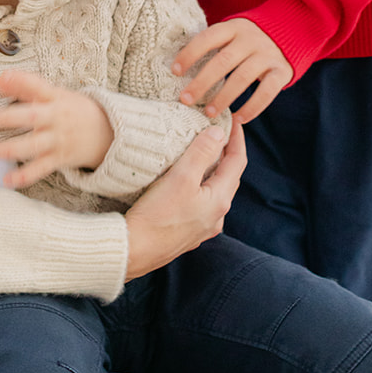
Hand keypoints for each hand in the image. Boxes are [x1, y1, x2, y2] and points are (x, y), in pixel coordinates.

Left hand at [0, 70, 113, 188]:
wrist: (109, 133)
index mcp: (55, 98)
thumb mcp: (57, 94)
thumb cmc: (74, 110)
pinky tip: (8, 180)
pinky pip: (40, 169)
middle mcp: (56, 118)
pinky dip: (24, 176)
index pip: (38, 86)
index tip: (2, 79)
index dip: (21, 81)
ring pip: (33, 145)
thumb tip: (1, 80)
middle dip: (8, 118)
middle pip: (32, 116)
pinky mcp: (59, 159)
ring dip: (10, 149)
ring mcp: (58, 140)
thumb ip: (29, 87)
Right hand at [124, 121, 245, 279]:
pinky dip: (198, 188)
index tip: (233, 121)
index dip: (237, 139)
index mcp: (220, 201)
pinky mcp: (186, 234)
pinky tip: (184, 185)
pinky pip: (200, 205)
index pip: (238, 162)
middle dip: (225, 154)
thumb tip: (219, 133)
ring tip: (199, 155)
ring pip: (213, 192)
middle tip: (216, 133)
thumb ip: (202, 153)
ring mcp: (202, 228)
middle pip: (228, 178)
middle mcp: (216, 216)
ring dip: (210, 172)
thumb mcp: (181, 177)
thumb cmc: (158, 215)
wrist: (133, 251)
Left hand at [173, 19, 291, 123]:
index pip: (207, 38)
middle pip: (222, 62)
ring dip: (223, 98)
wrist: (291, 31)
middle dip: (202, 82)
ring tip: (209, 112)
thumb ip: (214, 45)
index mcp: (233, 27)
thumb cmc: (249, 38)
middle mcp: (250, 39)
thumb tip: (179, 66)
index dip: (189, 54)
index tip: (174, 71)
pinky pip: (266, 92)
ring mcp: (267, 55)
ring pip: (242, 78)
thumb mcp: (233, 32)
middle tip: (185, 99)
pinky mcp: (282, 71)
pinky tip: (238, 119)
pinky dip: (252, 107)